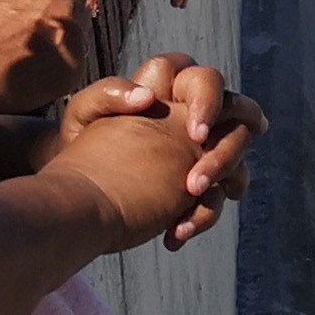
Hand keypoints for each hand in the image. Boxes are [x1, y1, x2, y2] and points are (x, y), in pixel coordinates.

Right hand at [0, 0, 93, 112]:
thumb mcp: (8, 0)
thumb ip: (37, 1)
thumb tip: (51, 10)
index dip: (66, 3)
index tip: (55, 16)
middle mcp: (68, 9)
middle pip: (80, 18)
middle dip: (65, 29)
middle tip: (37, 45)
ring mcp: (74, 40)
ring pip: (78, 46)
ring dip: (62, 53)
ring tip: (29, 64)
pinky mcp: (73, 71)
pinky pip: (72, 71)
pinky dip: (58, 76)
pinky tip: (32, 78)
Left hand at [55, 52, 262, 244]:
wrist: (76, 191)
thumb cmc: (79, 144)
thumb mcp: (82, 114)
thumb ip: (108, 93)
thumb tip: (146, 97)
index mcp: (172, 91)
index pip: (206, 81)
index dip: (210, 103)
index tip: (196, 134)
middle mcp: (195, 118)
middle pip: (237, 120)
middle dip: (225, 153)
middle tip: (195, 184)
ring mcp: (202, 153)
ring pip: (235, 162)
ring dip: (218, 189)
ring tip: (186, 213)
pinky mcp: (200, 188)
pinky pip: (217, 199)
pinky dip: (200, 217)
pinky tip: (175, 233)